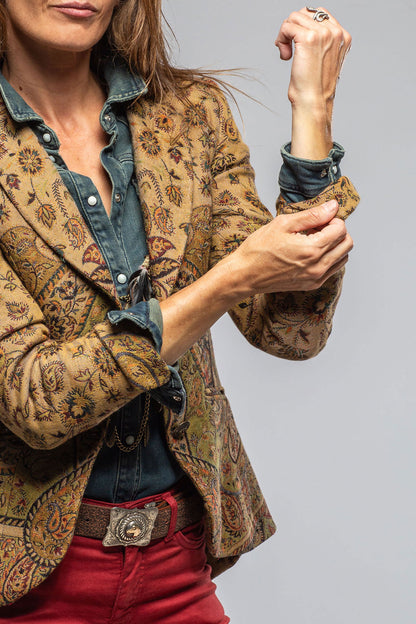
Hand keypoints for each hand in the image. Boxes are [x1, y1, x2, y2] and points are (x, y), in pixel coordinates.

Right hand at [230, 199, 352, 293]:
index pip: (341, 229)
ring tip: (314, 240)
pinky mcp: (312, 285)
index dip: (332, 219)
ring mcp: (316, 278)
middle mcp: (318, 266)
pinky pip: (333, 269)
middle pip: (347, 244)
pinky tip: (311, 252)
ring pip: (343, 257)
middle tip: (318, 228)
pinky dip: (329, 258)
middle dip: (337, 231)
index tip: (318, 219)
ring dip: (335, 245)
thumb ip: (312, 215)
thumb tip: (333, 206)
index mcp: (312, 249)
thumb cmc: (258, 249)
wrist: (245, 275)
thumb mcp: (283, 224)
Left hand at [275, 7, 351, 112]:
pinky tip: (285, 56)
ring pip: (294, 17)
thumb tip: (303, 25)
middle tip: (289, 49)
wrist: (314, 100)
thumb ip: (322, 41)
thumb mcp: (325, 59)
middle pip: (305, 13)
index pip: (319, 14)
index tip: (298, 44)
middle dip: (292, 29)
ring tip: (287, 53)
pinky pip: (287, 26)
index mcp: (342, 36)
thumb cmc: (316, 86)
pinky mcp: (308, 39)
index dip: (303, 26)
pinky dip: (281, 39)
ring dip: (285, 34)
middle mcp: (335, 32)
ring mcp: (323, 34)